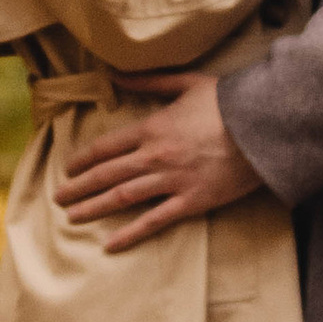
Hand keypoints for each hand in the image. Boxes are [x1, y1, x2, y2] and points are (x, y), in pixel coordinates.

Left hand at [56, 73, 256, 250]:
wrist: (264, 127)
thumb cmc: (228, 103)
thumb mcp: (187, 83)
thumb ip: (149, 82)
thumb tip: (116, 76)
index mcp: (152, 129)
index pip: (106, 147)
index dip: (83, 159)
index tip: (68, 168)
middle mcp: (155, 157)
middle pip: (106, 175)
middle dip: (78, 187)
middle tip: (58, 197)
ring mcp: (172, 182)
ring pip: (122, 198)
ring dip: (94, 209)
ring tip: (72, 218)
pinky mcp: (192, 202)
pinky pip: (154, 222)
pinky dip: (130, 234)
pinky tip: (110, 244)